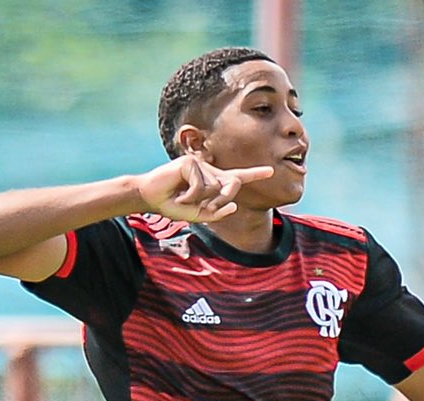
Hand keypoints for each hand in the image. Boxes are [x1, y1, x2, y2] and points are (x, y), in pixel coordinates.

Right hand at [135, 153, 274, 223]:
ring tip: (184, 197)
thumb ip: (217, 213)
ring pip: (216, 187)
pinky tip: (179, 194)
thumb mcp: (198, 215)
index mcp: (214, 183)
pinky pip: (201, 186)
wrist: (151, 198)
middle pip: (233, 185)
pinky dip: (190, 196)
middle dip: (222, 200)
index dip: (255, 174)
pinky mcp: (191, 163)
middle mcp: (210, 171)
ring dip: (200, 200)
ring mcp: (201, 164)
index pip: (238, 178)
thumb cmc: (174, 205)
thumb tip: (234, 206)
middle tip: (203, 207)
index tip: (271, 171)